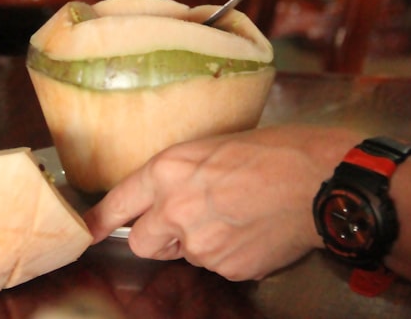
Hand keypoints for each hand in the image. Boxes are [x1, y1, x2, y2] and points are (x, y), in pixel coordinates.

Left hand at [83, 125, 359, 280]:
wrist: (321, 181)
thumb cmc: (277, 151)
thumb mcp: (215, 145)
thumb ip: (182, 173)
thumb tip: (171, 190)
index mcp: (168, 171)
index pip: (118, 202)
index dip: (100, 219)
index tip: (88, 230)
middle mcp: (175, 210)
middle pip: (142, 242)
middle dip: (157, 236)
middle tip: (185, 219)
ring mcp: (200, 244)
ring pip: (184, 254)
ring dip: (199, 242)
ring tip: (236, 216)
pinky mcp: (227, 267)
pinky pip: (217, 265)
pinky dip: (229, 254)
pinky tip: (252, 231)